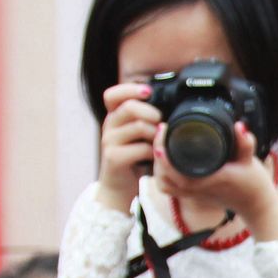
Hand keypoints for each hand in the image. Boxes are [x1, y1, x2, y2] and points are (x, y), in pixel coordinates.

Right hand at [95, 82, 159, 211]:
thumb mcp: (138, 136)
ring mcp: (109, 142)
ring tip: (159, 142)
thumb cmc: (134, 160)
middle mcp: (108, 126)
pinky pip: (141, 148)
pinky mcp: (114, 158)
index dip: (129, 89)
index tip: (148, 91)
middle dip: (151, 112)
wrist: (118, 187)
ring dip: (155, 134)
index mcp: (114, 117)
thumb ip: (145, 121)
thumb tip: (169, 106)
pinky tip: (155, 156)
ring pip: (137, 126)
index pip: (112, 95)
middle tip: (160, 122)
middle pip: (129, 107)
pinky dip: (153, 152)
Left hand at [151, 120, 277, 240]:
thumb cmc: (253, 184)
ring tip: (161, 145)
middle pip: (164, 174)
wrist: (255, 205)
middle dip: (157, 151)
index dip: (164, 149)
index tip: (163, 130)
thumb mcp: (251, 161)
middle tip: (161, 132)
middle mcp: (198, 189)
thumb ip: (245, 143)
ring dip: (157, 165)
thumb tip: (240, 126)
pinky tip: (164, 161)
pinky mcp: (192, 195)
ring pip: (163, 183)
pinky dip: (161, 175)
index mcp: (209, 180)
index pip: (176, 168)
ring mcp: (194, 194)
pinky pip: (169, 187)